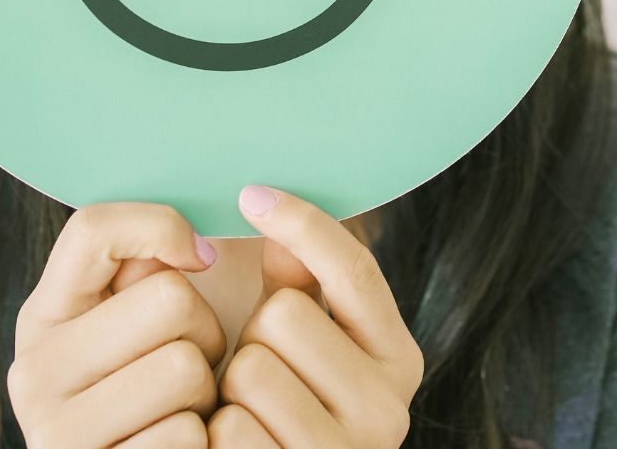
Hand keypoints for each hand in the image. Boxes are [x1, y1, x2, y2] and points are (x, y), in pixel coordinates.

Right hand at [8, 202, 227, 447]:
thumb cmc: (152, 396)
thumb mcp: (136, 328)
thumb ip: (149, 274)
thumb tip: (197, 249)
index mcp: (43, 317)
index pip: (92, 229)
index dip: (162, 228)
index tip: (201, 258)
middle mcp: (35, 371)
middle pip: (169, 298)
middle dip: (206, 331)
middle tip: (189, 363)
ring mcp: (56, 431)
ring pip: (185, 367)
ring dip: (206, 392)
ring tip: (181, 407)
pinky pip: (185, 434)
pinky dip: (199, 441)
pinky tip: (174, 446)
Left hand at [207, 185, 423, 447]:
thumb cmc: (285, 408)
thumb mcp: (305, 345)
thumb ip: (299, 280)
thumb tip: (270, 208)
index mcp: (400, 359)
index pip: (353, 269)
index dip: (301, 223)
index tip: (252, 192)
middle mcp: (390, 410)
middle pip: (284, 317)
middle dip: (253, 336)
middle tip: (260, 371)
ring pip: (250, 370)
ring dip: (229, 387)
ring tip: (246, 412)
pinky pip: (228, 428)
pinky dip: (216, 433)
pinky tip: (234, 446)